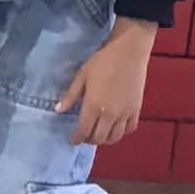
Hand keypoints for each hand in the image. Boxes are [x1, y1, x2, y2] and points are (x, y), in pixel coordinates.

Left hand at [57, 16, 155, 144]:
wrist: (128, 53)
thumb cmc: (102, 61)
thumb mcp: (82, 76)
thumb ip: (70, 95)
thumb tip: (58, 110)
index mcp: (93, 106)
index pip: (83, 130)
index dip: (76, 138)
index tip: (72, 139)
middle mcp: (110, 114)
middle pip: (99, 138)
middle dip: (89, 139)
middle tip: (84, 135)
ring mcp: (125, 114)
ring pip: (115, 137)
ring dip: (105, 139)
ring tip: (98, 133)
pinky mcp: (136, 110)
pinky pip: (130, 129)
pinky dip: (121, 132)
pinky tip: (115, 127)